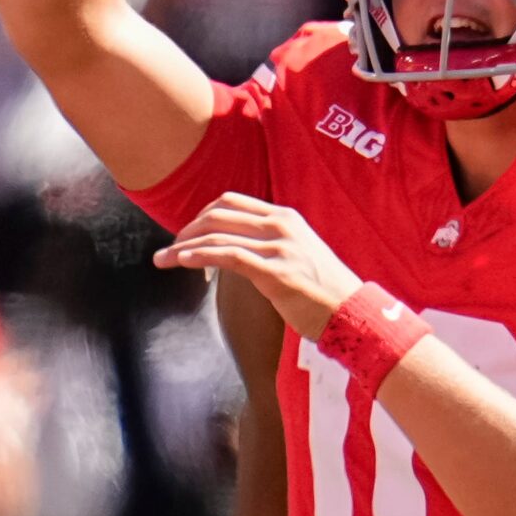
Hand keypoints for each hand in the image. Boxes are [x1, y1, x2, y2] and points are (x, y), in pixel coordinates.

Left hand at [154, 195, 361, 338]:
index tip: (186, 233)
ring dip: (183, 247)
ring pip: (217, 234)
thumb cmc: (325, 292)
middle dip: (186, 229)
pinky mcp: (275, 271)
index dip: (201, 214)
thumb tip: (237, 249)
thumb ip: (271, 245)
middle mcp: (281, 225)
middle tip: (170, 247)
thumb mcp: (299, 255)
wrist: (353, 313)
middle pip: (218, 213)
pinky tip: (182, 261)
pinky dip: (199, 256)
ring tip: (162, 259)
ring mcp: (279, 246)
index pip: (231, 201)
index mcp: (286, 217)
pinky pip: (227, 256)